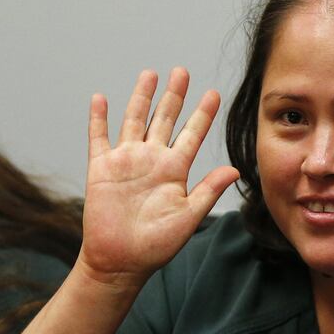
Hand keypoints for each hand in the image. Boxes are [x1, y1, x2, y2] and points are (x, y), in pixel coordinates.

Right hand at [79, 68, 238, 286]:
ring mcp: (126, 161)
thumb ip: (209, 191)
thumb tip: (235, 170)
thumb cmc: (156, 245)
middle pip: (165, 119)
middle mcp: (152, 160)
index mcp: (174, 170)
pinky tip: (101, 98)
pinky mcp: (102, 168)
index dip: (203, 114)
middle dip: (174, 96)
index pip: (192, 134)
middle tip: (182, 72)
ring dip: (141, 97)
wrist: (121, 262)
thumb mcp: (188, 217)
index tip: (214, 93)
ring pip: (135, 120)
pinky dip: (98, 118)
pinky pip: (99, 138)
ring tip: (150, 75)